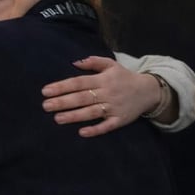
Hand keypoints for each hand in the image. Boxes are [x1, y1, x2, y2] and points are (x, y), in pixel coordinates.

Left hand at [41, 56, 161, 137]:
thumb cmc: (124, 77)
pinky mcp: (120, 120)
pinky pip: (107, 126)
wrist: (149, 91)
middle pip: (82, 98)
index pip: (79, 82)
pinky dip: (96, 130)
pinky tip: (82, 132)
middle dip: (63, 102)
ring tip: (57, 118)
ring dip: (74, 116)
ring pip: (92, 112)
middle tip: (45, 106)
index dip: (62, 86)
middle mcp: (107, 93)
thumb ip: (93, 62)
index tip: (45, 91)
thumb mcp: (111, 64)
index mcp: (103, 79)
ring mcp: (114, 107)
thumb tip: (74, 62)